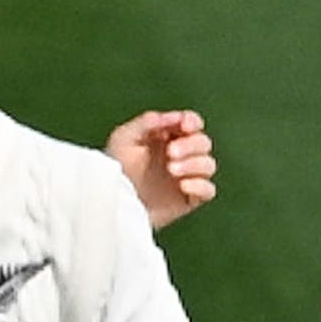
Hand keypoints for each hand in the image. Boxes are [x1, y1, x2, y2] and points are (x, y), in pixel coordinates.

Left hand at [107, 109, 216, 230]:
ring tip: (172, 169)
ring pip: (208, 165)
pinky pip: (208, 191)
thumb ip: (146, 122)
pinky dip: (200, 185)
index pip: (192, 124)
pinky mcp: (188, 199)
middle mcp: (181, 157)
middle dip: (191, 144)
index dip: (193, 121)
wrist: (112, 205)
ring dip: (194, 163)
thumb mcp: (123, 139)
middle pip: (203, 143)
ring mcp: (186, 177)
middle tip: (171, 152)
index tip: (185, 125)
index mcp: (168, 138)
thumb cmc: (114, 171)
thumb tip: (172, 116)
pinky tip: (183, 185)